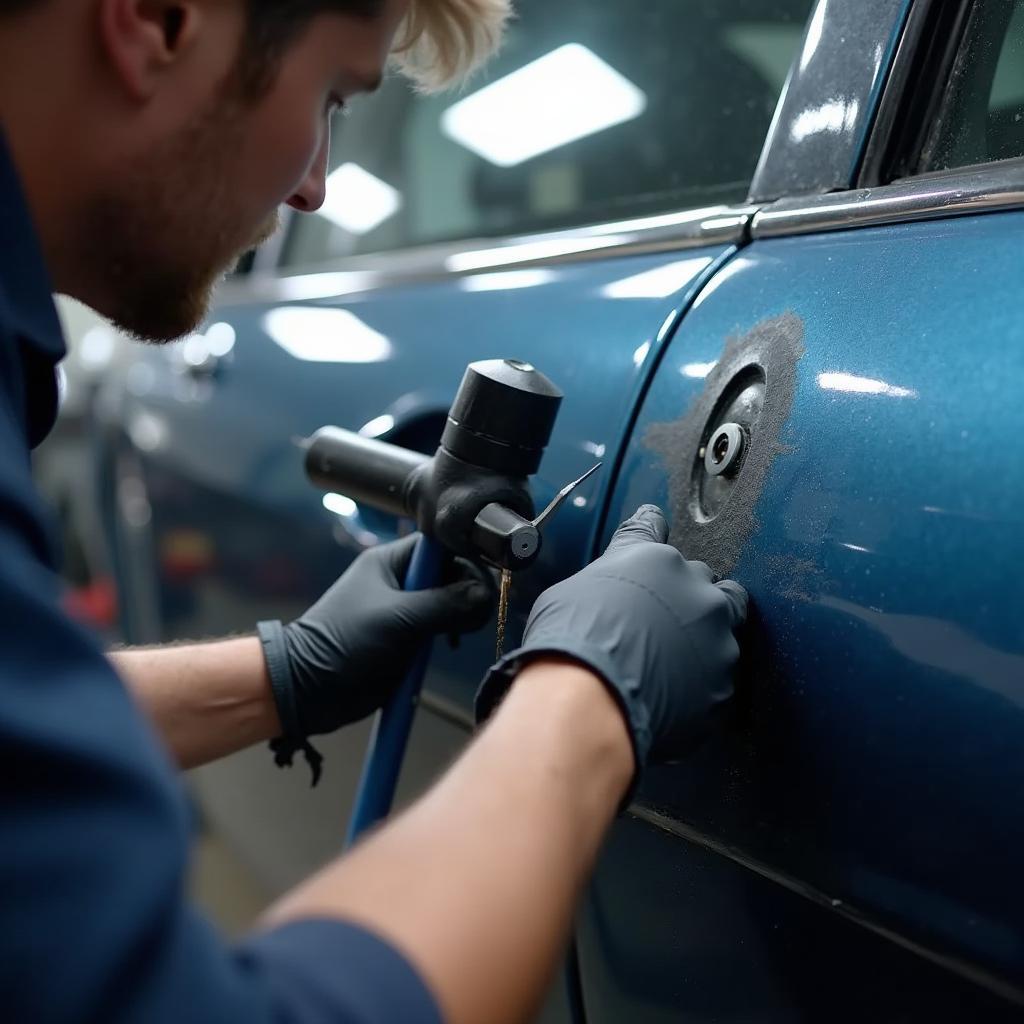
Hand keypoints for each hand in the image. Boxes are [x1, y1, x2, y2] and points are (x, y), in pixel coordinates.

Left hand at [260, 535, 492, 745]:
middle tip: (476, 611)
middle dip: (467, 590)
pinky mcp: (409, 639)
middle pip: (450, 574)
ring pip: (450, 603)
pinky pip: (441, 629)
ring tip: (465, 629)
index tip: (483, 578)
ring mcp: (405, 611)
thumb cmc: (345, 642)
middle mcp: (400, 581)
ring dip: (462, 615)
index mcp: (390, 562)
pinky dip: (451, 635)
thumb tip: (486, 594)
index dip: (464, 556)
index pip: (439, 545)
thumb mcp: (399, 618)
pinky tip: (453, 643)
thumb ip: (446, 604)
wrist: (310, 690)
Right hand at [476, 504, 746, 769]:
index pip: (653, 528)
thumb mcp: (569, 593)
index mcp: (652, 560)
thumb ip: (602, 584)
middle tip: (660, 624)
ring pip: (723, 632)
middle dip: (686, 599)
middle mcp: (694, 589)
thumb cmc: (570, 645)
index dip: (651, 530)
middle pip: (706, 582)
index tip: (653, 527)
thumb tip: (604, 596)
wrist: (587, 700)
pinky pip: (716, 681)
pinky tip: (670, 696)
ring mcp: (716, 637)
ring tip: (668, 667)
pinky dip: (698, 687)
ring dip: (701, 644)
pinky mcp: (723, 683)